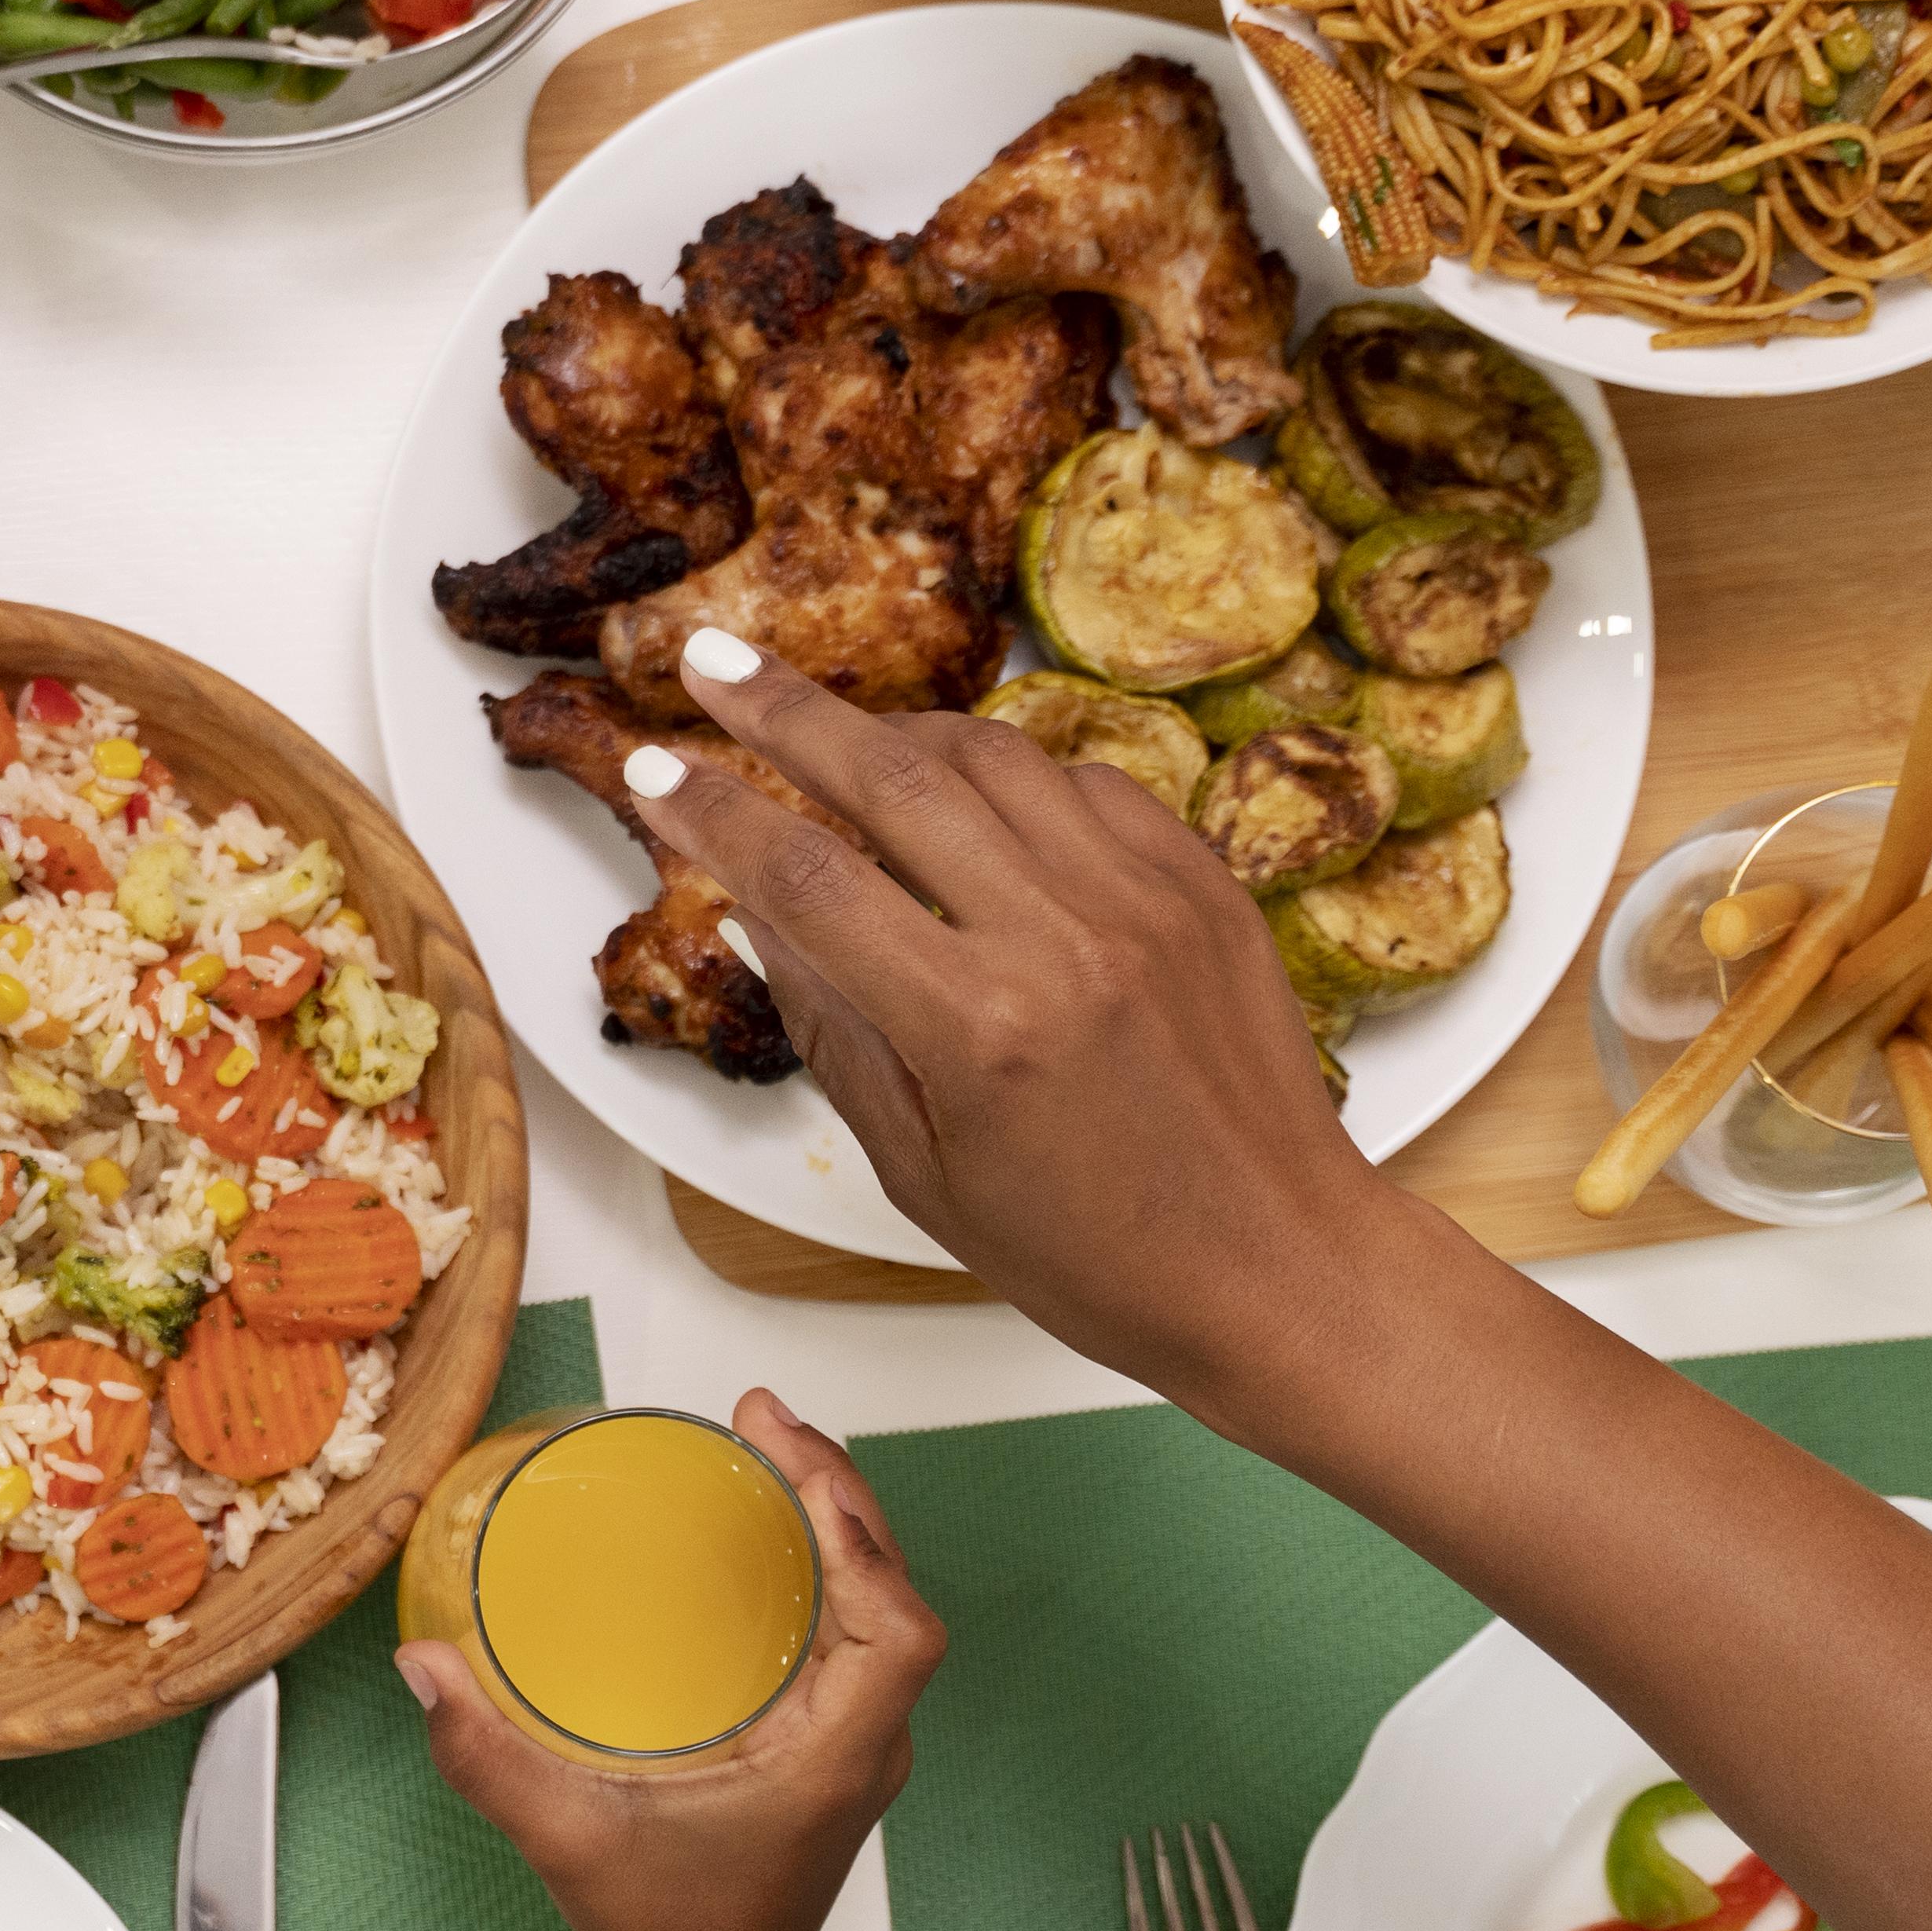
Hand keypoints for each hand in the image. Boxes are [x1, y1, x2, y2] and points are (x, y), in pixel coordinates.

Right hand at [397, 1392, 943, 1930]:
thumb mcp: (569, 1840)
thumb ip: (489, 1757)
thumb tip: (425, 1665)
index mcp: (835, 1759)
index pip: (897, 1628)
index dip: (860, 1536)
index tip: (797, 1465)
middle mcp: (863, 1744)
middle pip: (894, 1593)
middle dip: (840, 1496)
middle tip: (764, 1422)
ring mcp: (853, 1745)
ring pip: (878, 1609)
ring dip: (839, 1525)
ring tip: (773, 1451)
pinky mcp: (830, 1746)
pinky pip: (852, 1633)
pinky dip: (826, 1568)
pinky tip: (770, 1535)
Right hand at [608, 631, 1399, 1409]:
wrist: (1279, 1268)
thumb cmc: (1092, 1255)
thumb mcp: (923, 1171)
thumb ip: (835, 1031)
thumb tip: (761, 911)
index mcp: (976, 1028)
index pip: (806, 878)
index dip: (712, 811)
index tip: (651, 768)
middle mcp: (1062, 938)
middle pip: (889, 773)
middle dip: (781, 706)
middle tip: (709, 662)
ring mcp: (1145, 896)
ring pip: (991, 755)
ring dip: (897, 731)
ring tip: (838, 734)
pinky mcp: (1204, 882)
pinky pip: (1086, 783)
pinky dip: (1013, 779)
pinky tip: (977, 809)